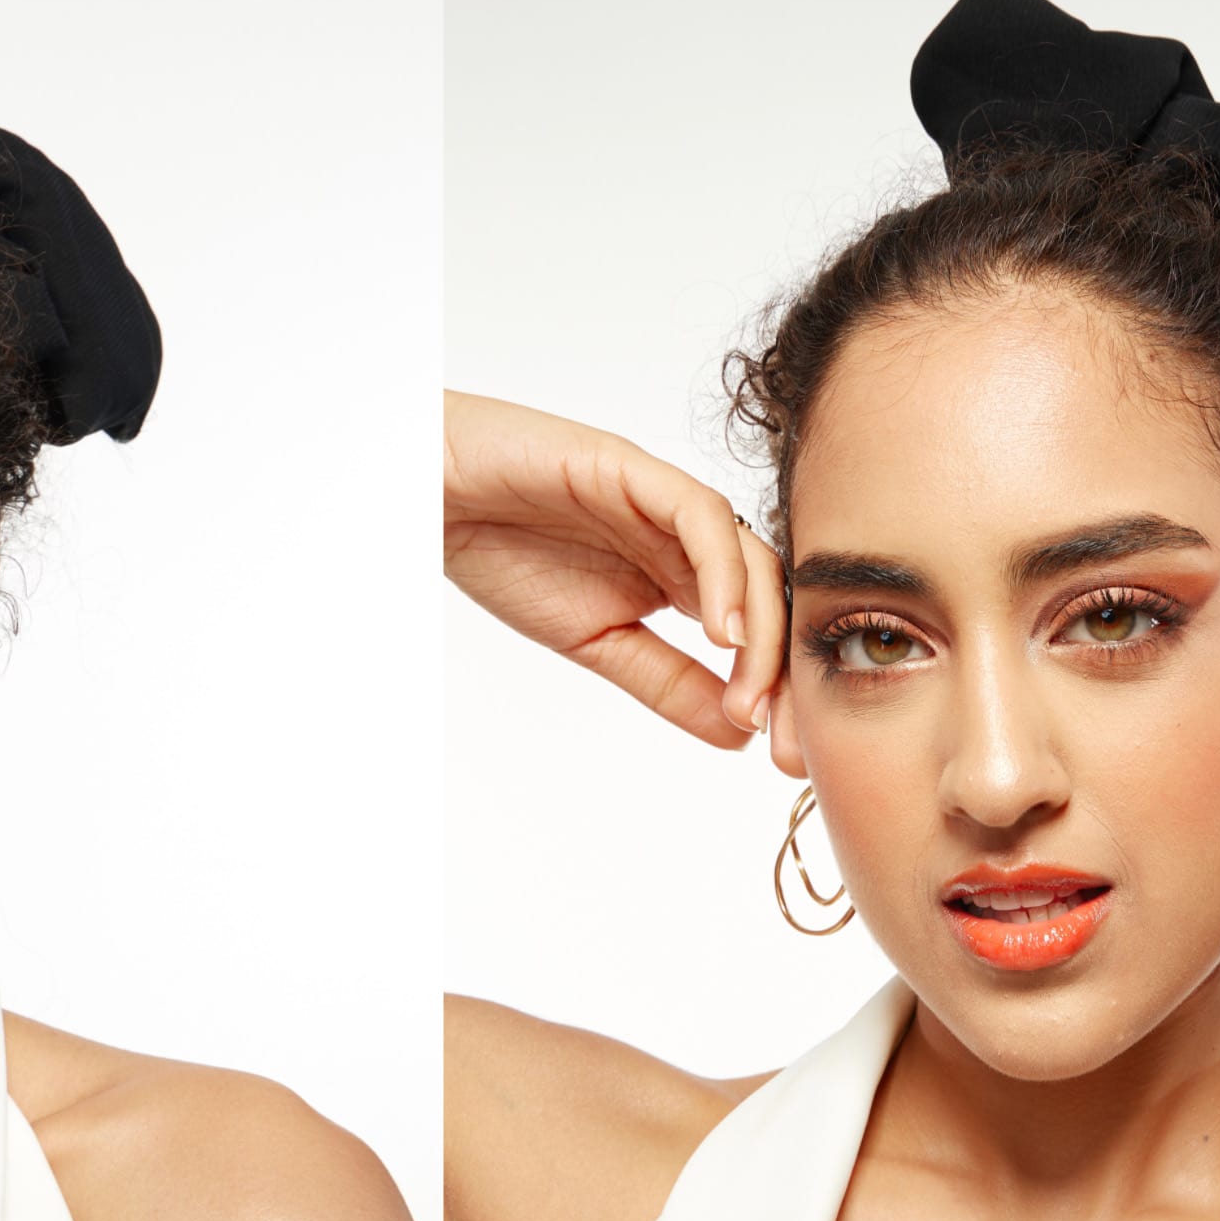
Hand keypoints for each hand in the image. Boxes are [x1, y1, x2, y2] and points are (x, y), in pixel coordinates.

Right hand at [444, 390, 784, 748]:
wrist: (434, 497)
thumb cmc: (504, 553)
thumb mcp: (598, 642)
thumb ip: (666, 681)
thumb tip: (738, 736)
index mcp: (679, 573)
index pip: (757, 627)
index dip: (780, 687)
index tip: (781, 750)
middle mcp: (685, 535)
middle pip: (770, 594)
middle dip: (785, 668)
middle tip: (782, 737)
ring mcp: (665, 500)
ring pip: (749, 555)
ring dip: (763, 628)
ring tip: (749, 694)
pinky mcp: (637, 470)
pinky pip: (702, 516)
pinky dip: (724, 572)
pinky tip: (722, 631)